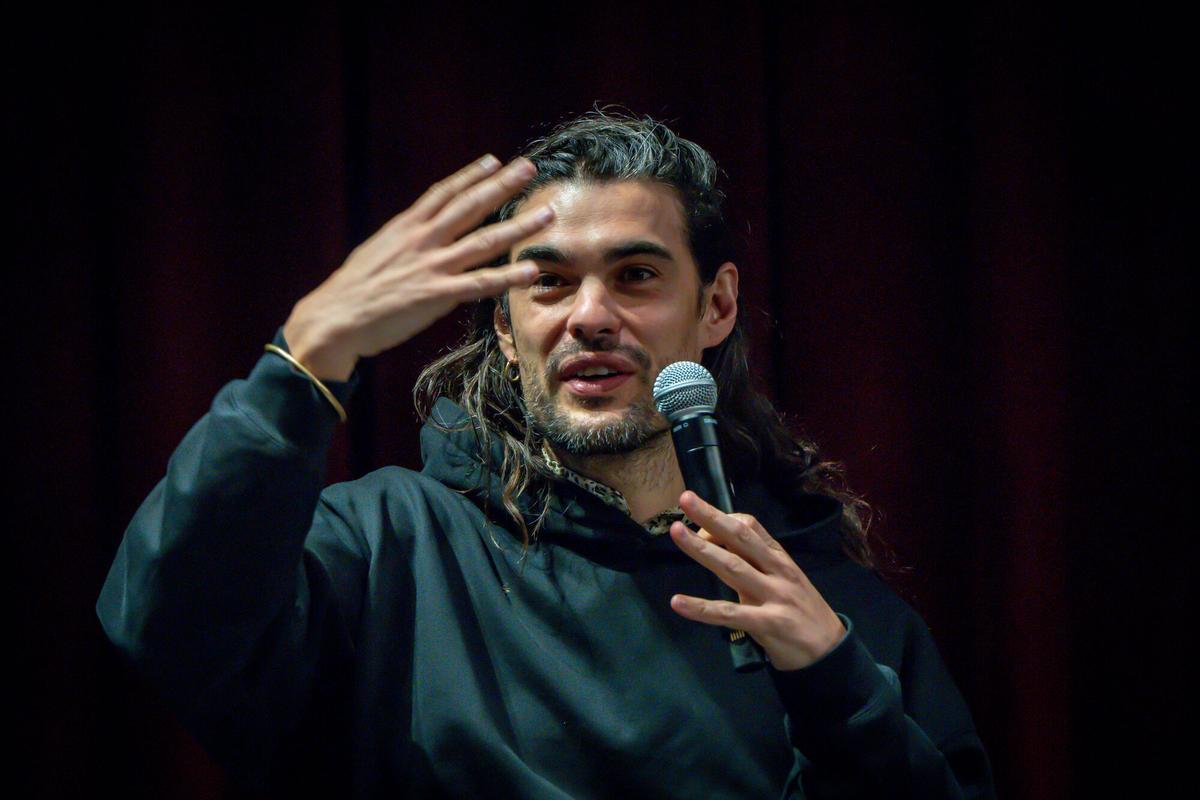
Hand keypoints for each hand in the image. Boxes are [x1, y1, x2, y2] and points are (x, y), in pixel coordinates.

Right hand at [283, 155, 553, 379]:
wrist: (333, 318)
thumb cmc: (353, 290)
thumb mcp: (377, 252)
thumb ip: (404, 242)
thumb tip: (418, 235)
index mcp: (406, 228)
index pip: (443, 193)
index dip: (470, 175)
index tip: (493, 161)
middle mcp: (422, 240)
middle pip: (470, 206)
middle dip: (502, 186)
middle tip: (528, 168)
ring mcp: (431, 266)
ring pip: (483, 241)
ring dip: (518, 227)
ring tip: (546, 215)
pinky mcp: (436, 295)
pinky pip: (479, 284)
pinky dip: (507, 277)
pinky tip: (530, 270)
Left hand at [668, 491, 845, 670]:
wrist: (830, 651)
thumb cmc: (801, 611)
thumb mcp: (784, 579)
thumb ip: (755, 563)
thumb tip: (720, 544)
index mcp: (779, 557)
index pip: (750, 526)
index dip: (722, 519)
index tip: (699, 522)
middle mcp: (777, 571)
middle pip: (740, 537)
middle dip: (711, 516)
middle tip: (685, 499)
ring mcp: (774, 596)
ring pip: (732, 567)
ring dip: (701, 549)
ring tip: (677, 533)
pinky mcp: (768, 624)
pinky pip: (729, 614)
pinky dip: (701, 608)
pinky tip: (678, 602)